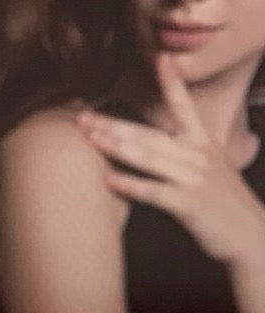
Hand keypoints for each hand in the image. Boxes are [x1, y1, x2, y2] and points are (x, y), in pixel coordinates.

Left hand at [78, 53, 264, 270]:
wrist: (248, 234)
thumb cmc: (220, 205)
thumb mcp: (207, 170)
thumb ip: (182, 156)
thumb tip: (150, 150)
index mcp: (203, 143)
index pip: (184, 107)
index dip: (172, 83)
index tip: (160, 59)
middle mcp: (198, 155)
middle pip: (150, 134)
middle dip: (115, 124)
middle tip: (84, 118)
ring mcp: (194, 177)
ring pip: (150, 157)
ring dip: (117, 147)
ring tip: (90, 139)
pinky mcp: (189, 203)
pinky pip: (154, 191)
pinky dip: (131, 185)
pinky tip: (109, 180)